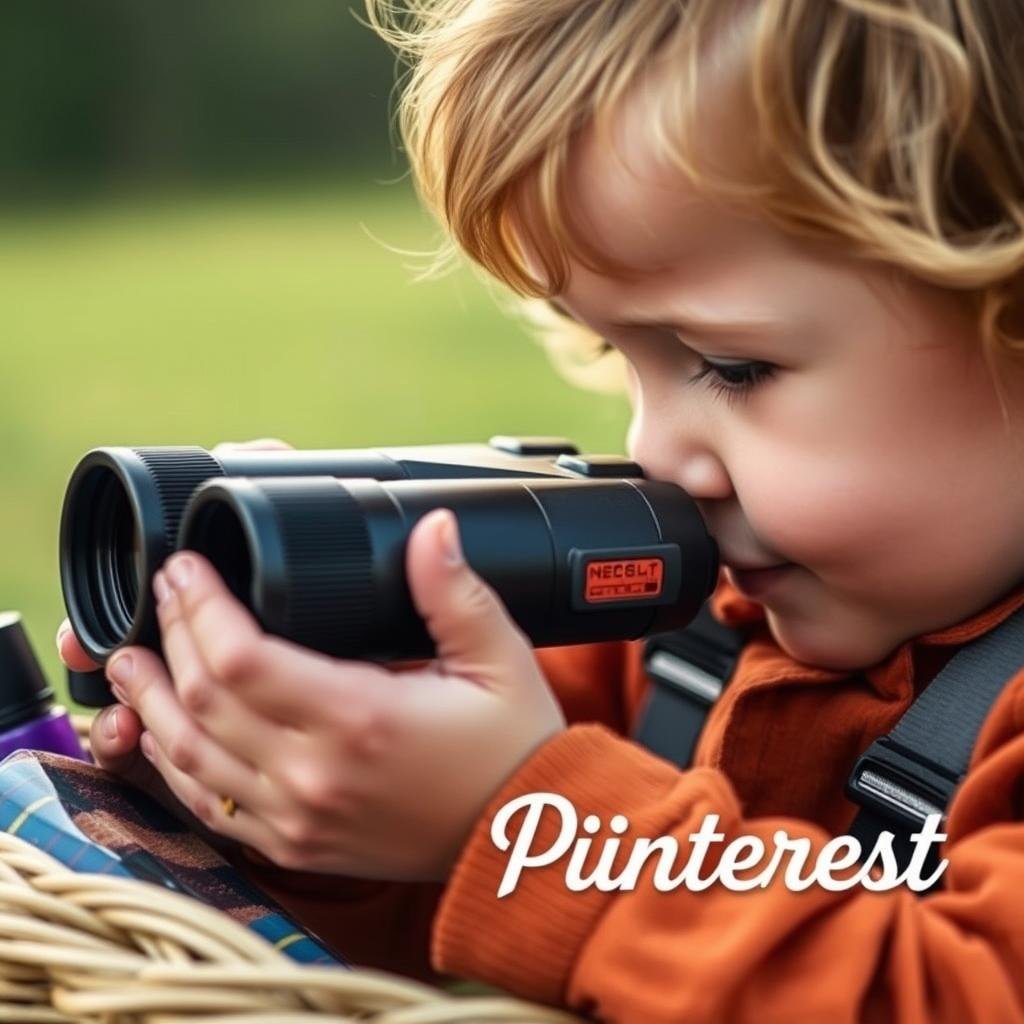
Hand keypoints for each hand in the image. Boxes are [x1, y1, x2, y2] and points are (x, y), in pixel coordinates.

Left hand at [104, 508, 565, 880]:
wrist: (518, 843)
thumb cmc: (513, 749)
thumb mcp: (500, 659)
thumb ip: (454, 591)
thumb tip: (433, 527)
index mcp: (362, 720)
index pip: (243, 660)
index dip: (201, 608)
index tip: (188, 568)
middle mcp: (315, 775)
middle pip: (202, 701)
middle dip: (170, 637)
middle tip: (163, 592)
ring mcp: (297, 818)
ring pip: (189, 758)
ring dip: (151, 702)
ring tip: (130, 656)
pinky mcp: (294, 846)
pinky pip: (209, 807)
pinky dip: (173, 764)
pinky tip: (162, 732)